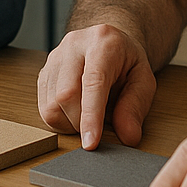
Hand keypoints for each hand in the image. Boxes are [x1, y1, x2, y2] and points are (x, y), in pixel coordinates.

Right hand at [37, 23, 157, 148]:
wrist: (109, 42)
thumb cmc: (127, 62)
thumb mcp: (143, 81)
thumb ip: (136, 107)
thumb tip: (128, 137)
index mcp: (103, 43)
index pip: (93, 82)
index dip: (91, 116)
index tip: (91, 143)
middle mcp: (74, 46)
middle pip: (65, 95)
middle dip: (80, 123)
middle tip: (97, 126)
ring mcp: (55, 57)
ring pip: (50, 104)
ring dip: (69, 123)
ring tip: (87, 116)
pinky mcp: (44, 71)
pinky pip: (43, 106)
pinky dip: (59, 119)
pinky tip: (75, 112)